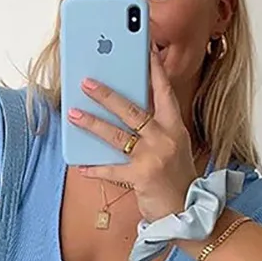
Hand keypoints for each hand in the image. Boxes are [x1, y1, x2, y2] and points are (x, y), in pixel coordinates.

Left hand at [67, 48, 198, 223]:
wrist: (187, 211)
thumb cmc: (177, 179)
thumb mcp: (174, 147)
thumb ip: (156, 129)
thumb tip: (126, 112)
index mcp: (175, 128)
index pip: (165, 92)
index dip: (155, 70)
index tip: (146, 48)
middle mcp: (165, 139)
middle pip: (133, 110)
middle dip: (107, 95)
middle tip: (87, 83)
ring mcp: (154, 157)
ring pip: (117, 135)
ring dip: (92, 124)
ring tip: (73, 115)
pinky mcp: (142, 177)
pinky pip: (112, 170)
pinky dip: (95, 169)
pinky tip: (81, 166)